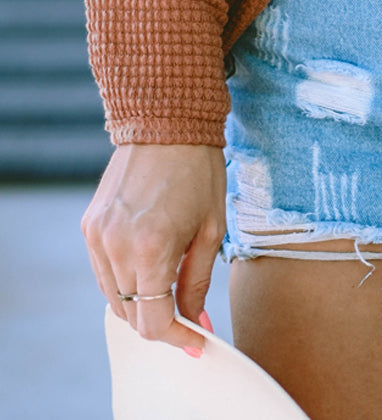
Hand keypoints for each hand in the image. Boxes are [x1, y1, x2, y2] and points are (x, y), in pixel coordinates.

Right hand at [81, 144, 226, 353]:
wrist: (166, 123)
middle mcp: (116, 246)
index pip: (154, 322)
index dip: (177, 339)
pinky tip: (147, 265)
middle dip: (160, 322)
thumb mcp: (209, 230)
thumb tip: (195, 322)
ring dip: (139, 303)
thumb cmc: (198, 172)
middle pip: (131, 315)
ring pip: (112, 296)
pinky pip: (103, 270)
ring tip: (168, 287)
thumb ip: (196, 283)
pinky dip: (123, 279)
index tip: (196, 341)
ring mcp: (97, 236)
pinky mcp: (89, 225)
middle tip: (186, 316)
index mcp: (151, 249)